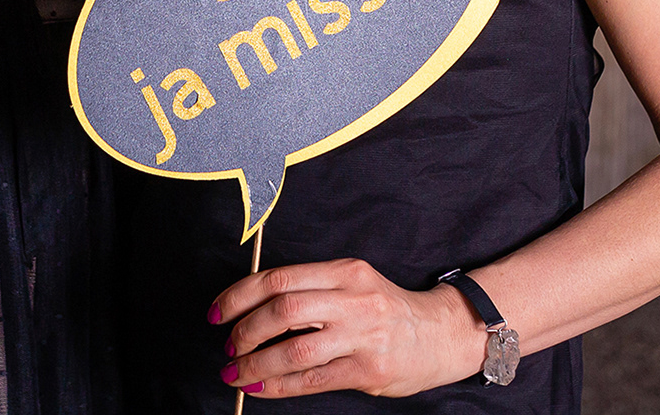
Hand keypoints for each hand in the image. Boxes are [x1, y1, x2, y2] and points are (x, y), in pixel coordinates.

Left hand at [212, 259, 483, 397]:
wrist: (442, 334)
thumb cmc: (387, 309)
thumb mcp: (352, 283)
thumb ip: (311, 289)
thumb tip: (250, 308)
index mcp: (345, 271)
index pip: (279, 278)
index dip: (239, 295)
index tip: (217, 312)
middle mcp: (353, 299)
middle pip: (282, 310)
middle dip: (244, 330)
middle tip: (228, 346)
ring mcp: (362, 336)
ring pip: (294, 350)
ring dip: (256, 364)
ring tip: (235, 372)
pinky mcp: (368, 369)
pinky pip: (312, 380)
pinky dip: (277, 386)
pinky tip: (259, 387)